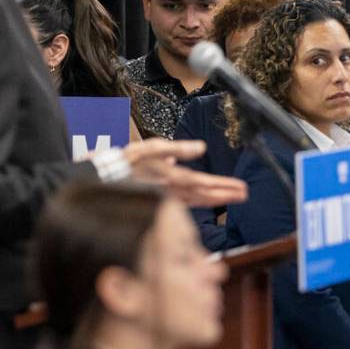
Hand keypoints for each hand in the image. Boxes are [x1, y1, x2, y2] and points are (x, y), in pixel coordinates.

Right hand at [120, 139, 247, 206]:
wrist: (104, 178)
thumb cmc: (127, 162)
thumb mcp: (151, 149)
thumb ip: (177, 149)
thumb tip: (200, 147)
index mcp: (173, 178)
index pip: (204, 184)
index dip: (223, 187)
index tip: (241, 188)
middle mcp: (173, 190)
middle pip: (205, 195)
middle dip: (226, 195)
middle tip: (245, 194)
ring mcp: (168, 196)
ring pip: (198, 199)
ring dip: (217, 198)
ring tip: (235, 196)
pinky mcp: (162, 196)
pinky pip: (187, 201)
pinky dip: (200, 201)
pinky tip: (209, 198)